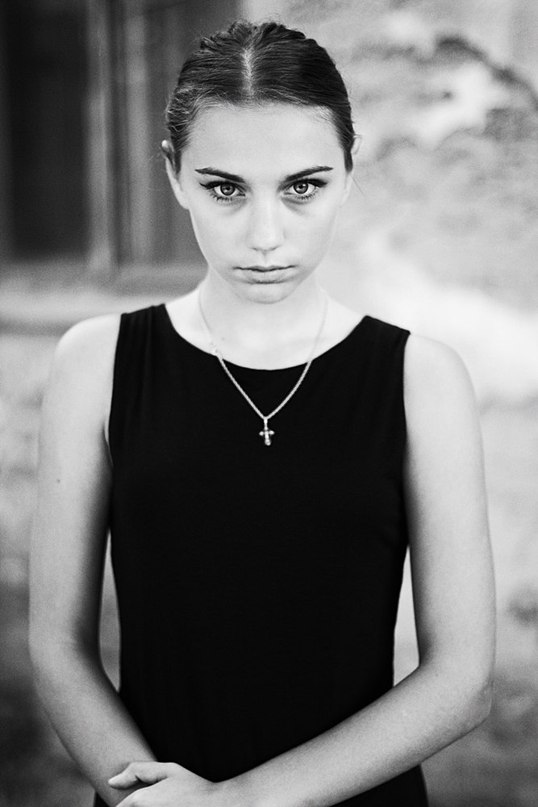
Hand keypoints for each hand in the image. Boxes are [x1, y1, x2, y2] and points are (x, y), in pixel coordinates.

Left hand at [109, 761, 246, 805]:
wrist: (215, 806)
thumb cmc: (192, 788)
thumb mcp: (169, 770)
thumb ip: (138, 771)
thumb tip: (112, 781)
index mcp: (140, 801)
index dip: (126, 804)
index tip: (145, 799)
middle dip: (134, 806)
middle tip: (158, 800)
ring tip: (164, 802)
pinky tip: (169, 806)